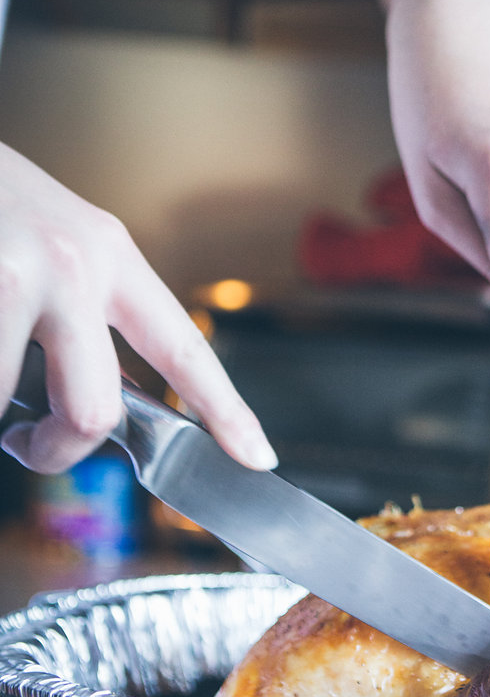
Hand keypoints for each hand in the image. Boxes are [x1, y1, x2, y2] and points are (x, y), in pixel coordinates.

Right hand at [0, 144, 276, 473]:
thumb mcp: (56, 240)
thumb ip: (87, 310)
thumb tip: (106, 397)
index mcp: (109, 254)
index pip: (184, 347)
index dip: (226, 410)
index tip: (257, 456)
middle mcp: (73, 265)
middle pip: (95, 410)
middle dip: (58, 448)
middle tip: (31, 444)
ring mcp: (17, 276)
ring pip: (10, 402)